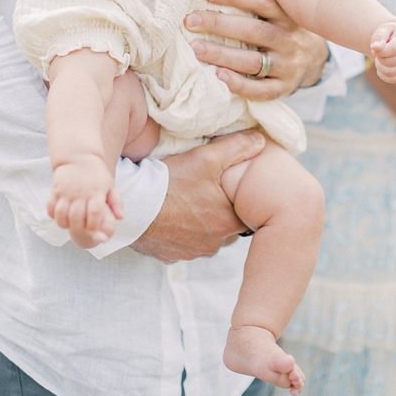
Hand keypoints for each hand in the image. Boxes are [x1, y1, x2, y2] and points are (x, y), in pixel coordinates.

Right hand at [48, 153, 122, 248]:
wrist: (78, 156)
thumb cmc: (96, 174)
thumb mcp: (109, 185)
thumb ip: (116, 202)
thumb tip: (121, 218)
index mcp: (96, 192)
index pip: (95, 214)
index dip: (93, 226)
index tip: (92, 229)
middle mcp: (80, 193)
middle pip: (76, 216)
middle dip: (78, 228)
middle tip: (79, 229)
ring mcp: (66, 191)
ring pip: (61, 214)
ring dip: (64, 223)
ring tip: (69, 223)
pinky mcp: (55, 190)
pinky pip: (50, 207)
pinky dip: (53, 215)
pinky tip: (59, 215)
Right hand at [131, 130, 265, 262]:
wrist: (134, 209)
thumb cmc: (172, 183)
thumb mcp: (206, 157)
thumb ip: (237, 147)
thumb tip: (261, 141)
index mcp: (227, 223)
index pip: (247, 215)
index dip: (241, 200)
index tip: (233, 188)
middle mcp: (212, 244)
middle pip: (226, 226)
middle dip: (221, 211)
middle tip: (209, 191)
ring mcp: (190, 252)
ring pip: (205, 236)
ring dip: (200, 222)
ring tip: (189, 200)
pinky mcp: (170, 255)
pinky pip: (183, 243)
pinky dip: (181, 230)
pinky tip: (172, 214)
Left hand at [185, 0, 328, 99]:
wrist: (316, 59)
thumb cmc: (286, 27)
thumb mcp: (283, 9)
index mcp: (288, 15)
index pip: (263, 1)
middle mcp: (290, 39)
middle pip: (254, 31)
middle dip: (220, 24)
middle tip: (190, 21)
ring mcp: (288, 65)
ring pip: (254, 60)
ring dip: (223, 55)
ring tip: (197, 49)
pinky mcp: (284, 87)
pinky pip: (262, 90)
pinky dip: (241, 85)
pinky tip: (220, 77)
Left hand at [369, 20, 395, 83]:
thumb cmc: (389, 33)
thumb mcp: (384, 29)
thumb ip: (379, 36)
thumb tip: (375, 48)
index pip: (393, 50)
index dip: (380, 51)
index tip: (374, 47)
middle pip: (388, 62)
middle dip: (378, 57)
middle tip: (377, 50)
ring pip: (389, 72)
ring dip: (379, 65)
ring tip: (379, 57)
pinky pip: (390, 79)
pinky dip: (381, 73)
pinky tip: (381, 64)